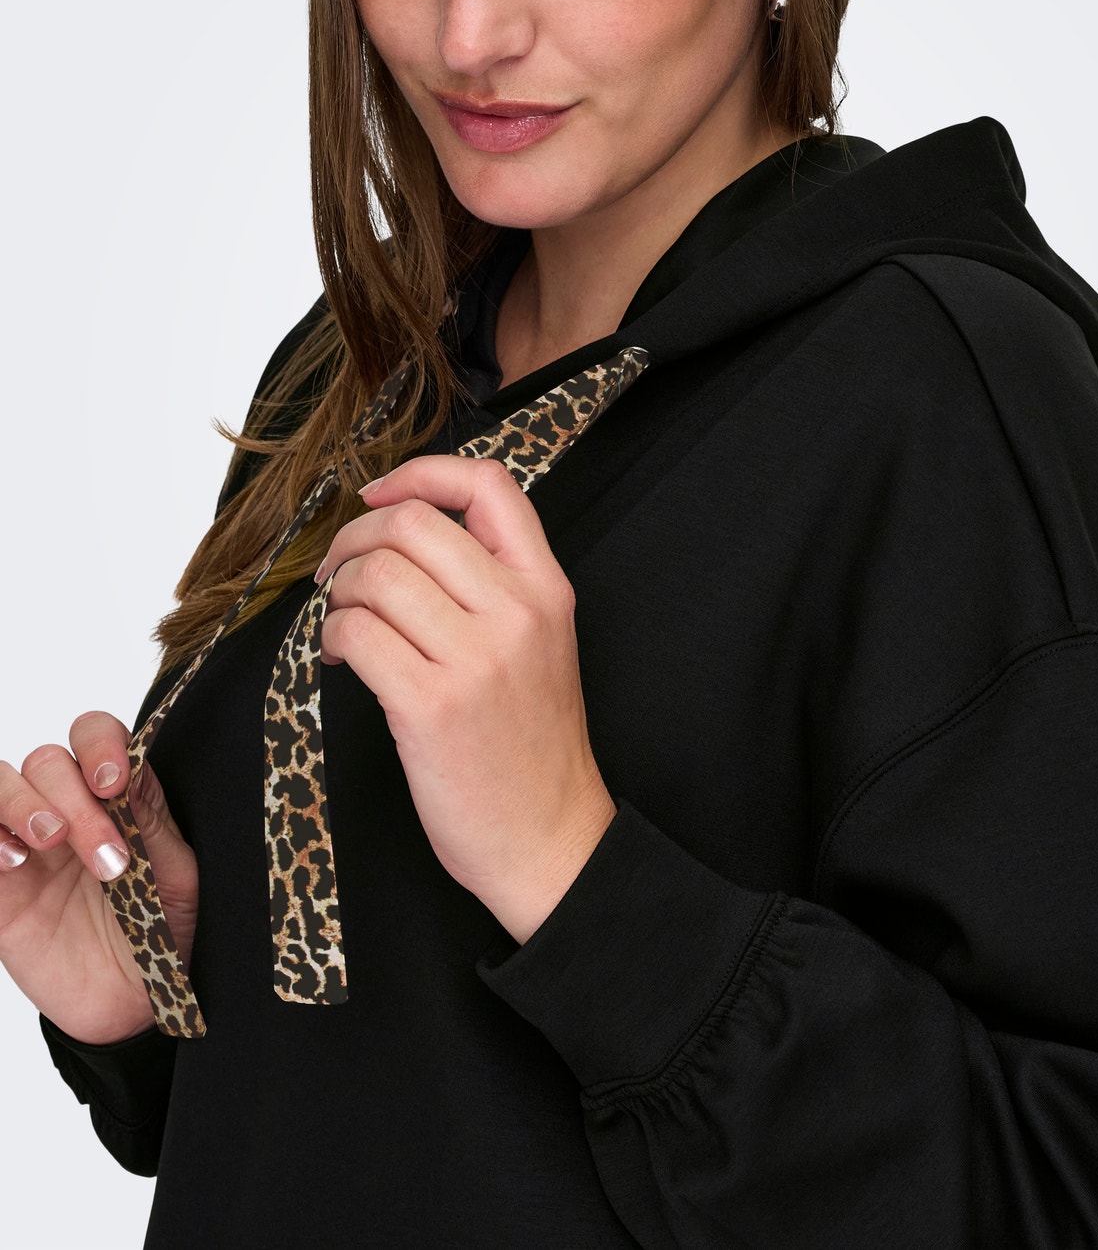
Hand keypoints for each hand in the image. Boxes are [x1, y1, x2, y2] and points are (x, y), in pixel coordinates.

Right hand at [0, 712, 197, 1043]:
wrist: (133, 1003)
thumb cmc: (164, 929)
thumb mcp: (175, 875)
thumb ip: (150, 821)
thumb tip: (130, 770)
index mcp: (116, 796)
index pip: (95, 736)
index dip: (100, 745)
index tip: (113, 783)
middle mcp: (68, 809)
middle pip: (48, 761)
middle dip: (74, 799)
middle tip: (107, 858)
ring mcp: (27, 844)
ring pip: (2, 781)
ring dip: (24, 803)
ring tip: (50, 842)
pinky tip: (15, 861)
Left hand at [315, 457, 616, 944]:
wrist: (549, 841)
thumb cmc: (531, 746)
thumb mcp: (538, 645)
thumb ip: (492, 584)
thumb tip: (403, 530)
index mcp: (547, 589)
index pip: (490, 485)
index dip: (421, 473)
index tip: (379, 493)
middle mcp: (518, 612)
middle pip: (413, 523)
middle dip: (355, 537)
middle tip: (337, 570)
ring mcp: (476, 659)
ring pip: (376, 575)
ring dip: (338, 592)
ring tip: (341, 622)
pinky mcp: (431, 706)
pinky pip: (355, 633)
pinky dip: (330, 636)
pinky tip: (337, 658)